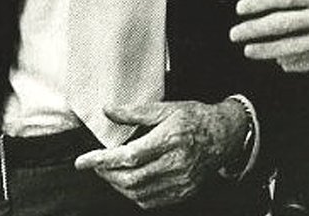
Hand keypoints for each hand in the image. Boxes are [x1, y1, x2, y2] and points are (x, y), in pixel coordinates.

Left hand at [74, 100, 246, 208]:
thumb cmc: (196, 118)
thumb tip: (109, 111)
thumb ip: (136, 112)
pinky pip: (150, 201)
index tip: (82, 161)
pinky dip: (133, 194)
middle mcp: (176, 163)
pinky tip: (129, 181)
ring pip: (138, 193)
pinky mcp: (183, 192)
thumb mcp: (167, 108)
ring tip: (110, 172)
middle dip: (106, 174)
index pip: (129, 156)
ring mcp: (181, 181)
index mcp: (170, 139)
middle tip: (95, 165)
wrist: (225, 136)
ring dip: (117, 185)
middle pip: (130, 179)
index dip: (102, 161)